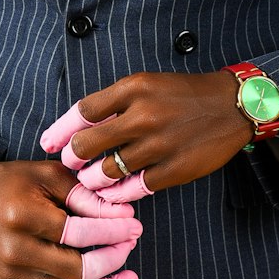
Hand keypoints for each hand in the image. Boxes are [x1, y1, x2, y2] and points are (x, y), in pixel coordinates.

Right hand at [0, 161, 140, 278]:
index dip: (112, 232)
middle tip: (132, 245)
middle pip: (77, 270)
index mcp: (23, 216)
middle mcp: (14, 251)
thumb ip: (83, 195)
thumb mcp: (46, 174)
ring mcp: (10, 275)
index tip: (135, 226)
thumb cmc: (12, 181)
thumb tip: (121, 214)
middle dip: (113, 260)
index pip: (79, 233)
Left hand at [41, 71, 253, 198]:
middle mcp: (144, 115)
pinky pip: (135, 187)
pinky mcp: (174, 169)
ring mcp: (159, 145)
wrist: (230, 105)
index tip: (48, 142)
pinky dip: (119, 193)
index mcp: (134, 89)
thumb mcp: (147, 84)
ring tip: (90, 181)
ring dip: (92, 180)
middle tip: (70, 164)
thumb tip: (78, 126)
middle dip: (72, 159)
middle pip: (88, 144)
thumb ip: (115, 103)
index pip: (83, 111)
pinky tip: (113, 194)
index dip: (61, 130)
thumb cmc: (183, 94)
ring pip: (108, 171)